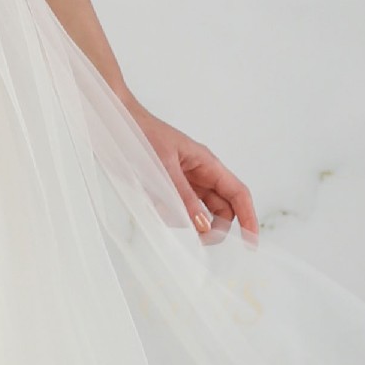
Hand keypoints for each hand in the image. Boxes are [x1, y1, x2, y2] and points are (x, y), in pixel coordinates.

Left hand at [125, 100, 258, 244]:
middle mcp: (200, 174)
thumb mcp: (164, 165)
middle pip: (222, 209)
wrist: (113, 121)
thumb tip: (203, 226)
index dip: (248, 218)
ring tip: (167, 214)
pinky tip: (155, 207)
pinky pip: (177, 210)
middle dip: (215, 227)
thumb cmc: (140, 133)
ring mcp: (184, 182)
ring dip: (190, 223)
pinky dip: (171, 216)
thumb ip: (183, 196)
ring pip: (198, 213)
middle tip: (199, 241)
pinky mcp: (166, 188)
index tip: (251, 243)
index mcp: (207, 163)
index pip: (238, 194)